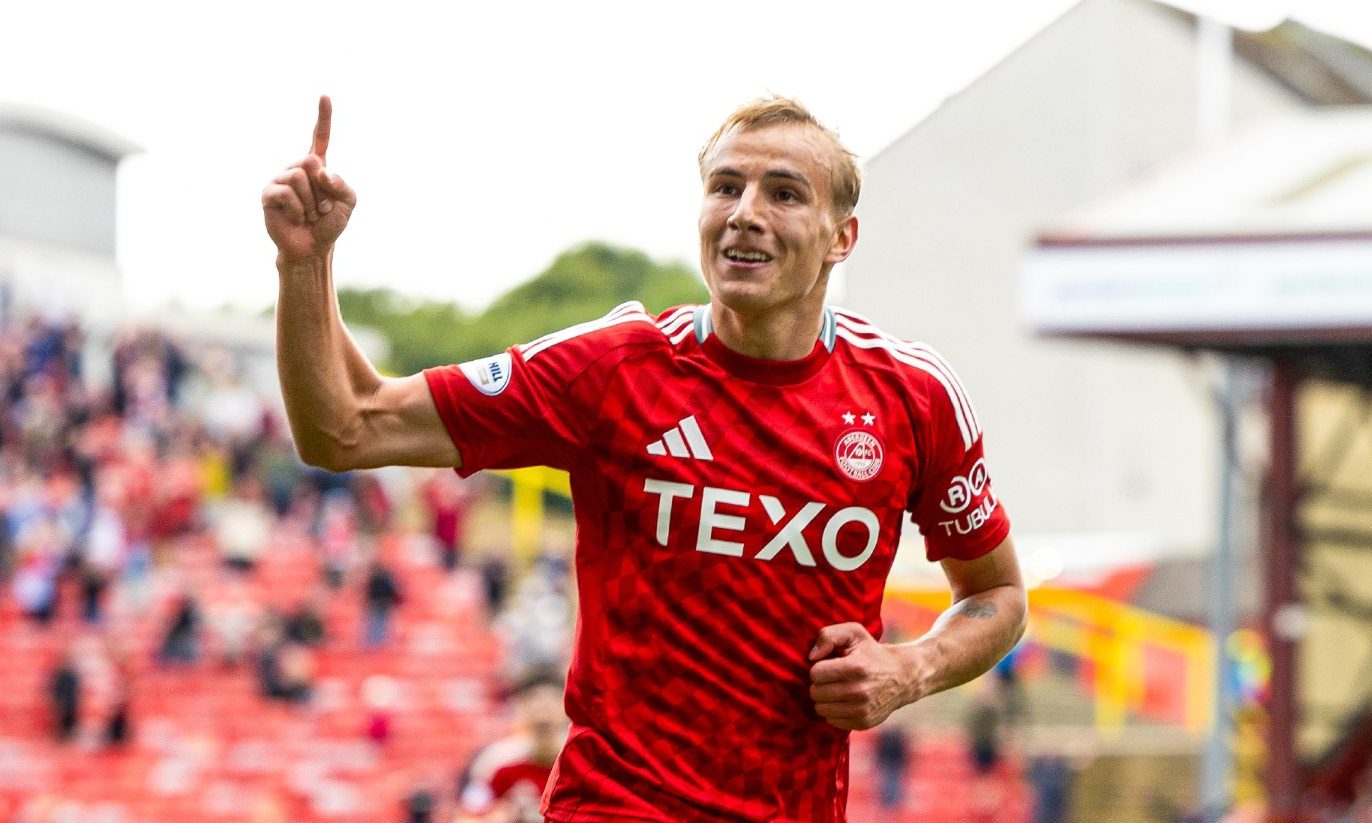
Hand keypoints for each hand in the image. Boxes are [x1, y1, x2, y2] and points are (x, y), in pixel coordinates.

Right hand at [262, 95, 357, 262]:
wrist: (312, 248)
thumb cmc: (329, 225)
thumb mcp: (348, 203)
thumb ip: (343, 184)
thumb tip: (320, 171)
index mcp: (317, 168)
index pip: (320, 138)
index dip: (323, 117)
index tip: (325, 96)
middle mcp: (296, 168)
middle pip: (311, 161)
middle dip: (322, 189)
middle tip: (320, 208)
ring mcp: (280, 179)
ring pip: (299, 177)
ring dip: (311, 202)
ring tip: (308, 215)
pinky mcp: (268, 194)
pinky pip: (287, 192)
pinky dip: (298, 209)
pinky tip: (296, 218)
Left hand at [808, 622, 914, 730]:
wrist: (902, 677)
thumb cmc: (871, 653)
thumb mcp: (854, 633)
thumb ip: (828, 636)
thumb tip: (812, 657)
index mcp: (856, 667)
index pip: (816, 673)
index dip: (819, 668)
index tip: (830, 665)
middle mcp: (860, 691)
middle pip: (816, 693)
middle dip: (820, 684)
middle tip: (832, 678)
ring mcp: (862, 709)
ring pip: (821, 709)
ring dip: (825, 699)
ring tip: (837, 689)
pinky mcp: (864, 723)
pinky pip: (832, 721)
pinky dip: (834, 711)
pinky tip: (844, 701)